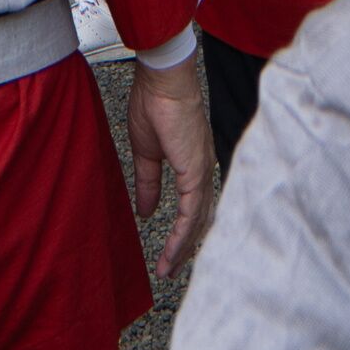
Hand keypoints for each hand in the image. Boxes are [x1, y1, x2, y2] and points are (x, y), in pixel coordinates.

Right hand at [127, 49, 217, 277]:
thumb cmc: (154, 103)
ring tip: (167, 269)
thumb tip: (146, 210)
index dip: (183, 233)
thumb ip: (148, 182)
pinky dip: (182, 236)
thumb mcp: (146, 152)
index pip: (194, 207)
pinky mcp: (196, 170)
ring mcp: (202, 170)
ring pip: (198, 221)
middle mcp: (203, 169)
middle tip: (170, 270)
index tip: (169, 254)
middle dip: (185, 248)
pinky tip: (171, 252)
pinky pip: (191, 212)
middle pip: (200, 219)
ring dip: (182, 248)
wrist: (161, 79)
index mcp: (193, 164)